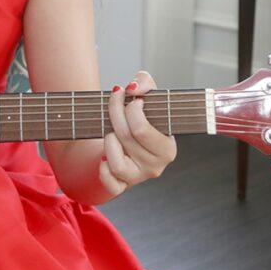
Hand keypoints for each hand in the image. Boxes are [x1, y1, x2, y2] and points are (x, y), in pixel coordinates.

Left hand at [98, 70, 177, 195]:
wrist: (125, 142)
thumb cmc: (138, 119)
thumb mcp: (146, 96)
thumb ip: (144, 83)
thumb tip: (134, 88)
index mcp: (167, 147)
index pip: (142, 129)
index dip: (129, 108)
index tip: (129, 96)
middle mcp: (156, 165)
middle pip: (126, 138)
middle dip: (115, 113)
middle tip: (115, 101)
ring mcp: (138, 177)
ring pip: (116, 162)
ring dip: (108, 140)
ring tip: (111, 132)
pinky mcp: (122, 186)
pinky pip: (110, 183)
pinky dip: (103, 169)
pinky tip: (104, 156)